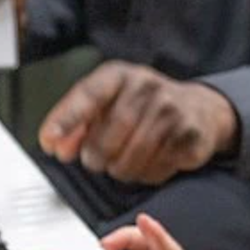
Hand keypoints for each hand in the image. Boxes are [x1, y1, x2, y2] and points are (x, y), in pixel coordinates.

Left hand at [38, 61, 238, 183]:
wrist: (200, 109)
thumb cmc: (145, 105)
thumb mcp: (110, 101)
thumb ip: (78, 122)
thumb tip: (56, 146)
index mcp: (121, 75)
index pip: (88, 96)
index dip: (65, 120)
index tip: (49, 142)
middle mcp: (148, 88)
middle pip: (107, 139)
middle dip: (96, 158)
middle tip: (97, 160)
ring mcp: (172, 112)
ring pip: (130, 161)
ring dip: (120, 170)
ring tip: (123, 161)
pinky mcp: (189, 137)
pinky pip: (155, 171)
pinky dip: (146, 174)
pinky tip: (149, 161)